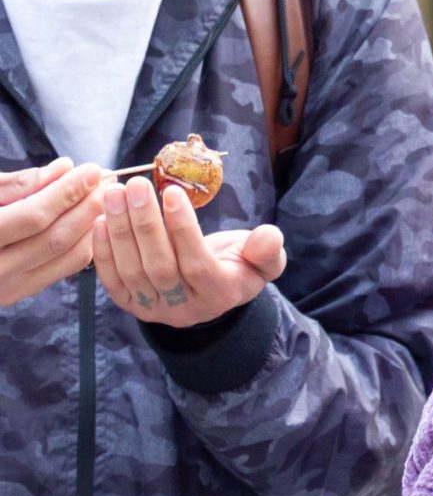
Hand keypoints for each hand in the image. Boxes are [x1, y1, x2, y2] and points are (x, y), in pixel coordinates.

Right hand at [0, 159, 103, 305]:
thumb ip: (16, 184)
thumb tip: (62, 169)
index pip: (33, 217)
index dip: (67, 192)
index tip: (91, 169)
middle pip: (55, 239)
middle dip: (87, 207)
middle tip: (108, 182)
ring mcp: (4, 288)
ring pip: (64, 258)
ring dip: (92, 225)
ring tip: (106, 198)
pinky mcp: (14, 295)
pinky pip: (61, 270)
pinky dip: (84, 244)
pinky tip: (92, 222)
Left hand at [91, 178, 285, 326]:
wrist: (213, 294)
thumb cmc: (240, 266)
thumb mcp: (264, 261)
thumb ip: (268, 250)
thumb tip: (268, 237)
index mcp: (220, 294)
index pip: (197, 263)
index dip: (183, 229)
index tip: (173, 192)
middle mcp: (184, 308)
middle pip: (159, 267)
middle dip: (145, 224)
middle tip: (136, 186)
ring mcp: (154, 309)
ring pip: (132, 271)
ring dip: (120, 231)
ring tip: (115, 194)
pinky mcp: (131, 306)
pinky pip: (112, 281)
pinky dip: (104, 251)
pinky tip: (100, 221)